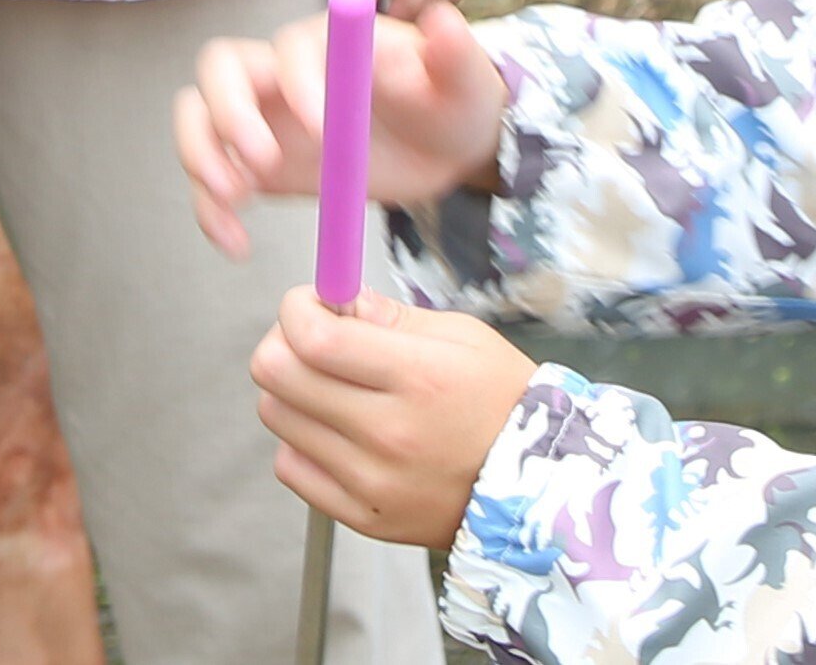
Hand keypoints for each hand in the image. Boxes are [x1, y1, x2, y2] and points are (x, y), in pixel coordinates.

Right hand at [177, 0, 508, 258]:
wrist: (442, 145)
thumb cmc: (449, 97)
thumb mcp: (462, 79)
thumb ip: (453, 52)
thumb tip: (442, 22)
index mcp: (328, 43)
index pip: (291, 47)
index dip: (297, 82)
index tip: (321, 128)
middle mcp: (282, 71)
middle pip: (222, 69)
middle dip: (229, 112)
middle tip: (259, 161)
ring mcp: (263, 116)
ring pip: (200, 116)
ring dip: (202, 154)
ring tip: (233, 199)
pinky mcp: (256, 163)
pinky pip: (214, 177)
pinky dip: (211, 210)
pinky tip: (236, 243)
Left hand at [250, 288, 536, 550]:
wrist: (538, 489)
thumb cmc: (502, 402)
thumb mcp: (461, 337)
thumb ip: (388, 315)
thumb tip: (331, 297)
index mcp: (418, 377)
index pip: (313, 337)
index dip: (295, 309)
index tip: (309, 303)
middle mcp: (389, 433)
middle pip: (277, 374)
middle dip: (284, 342)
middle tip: (314, 340)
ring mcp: (372, 482)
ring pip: (276, 417)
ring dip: (293, 391)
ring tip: (335, 387)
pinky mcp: (363, 517)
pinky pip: (292, 467)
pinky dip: (302, 441)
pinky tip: (339, 432)